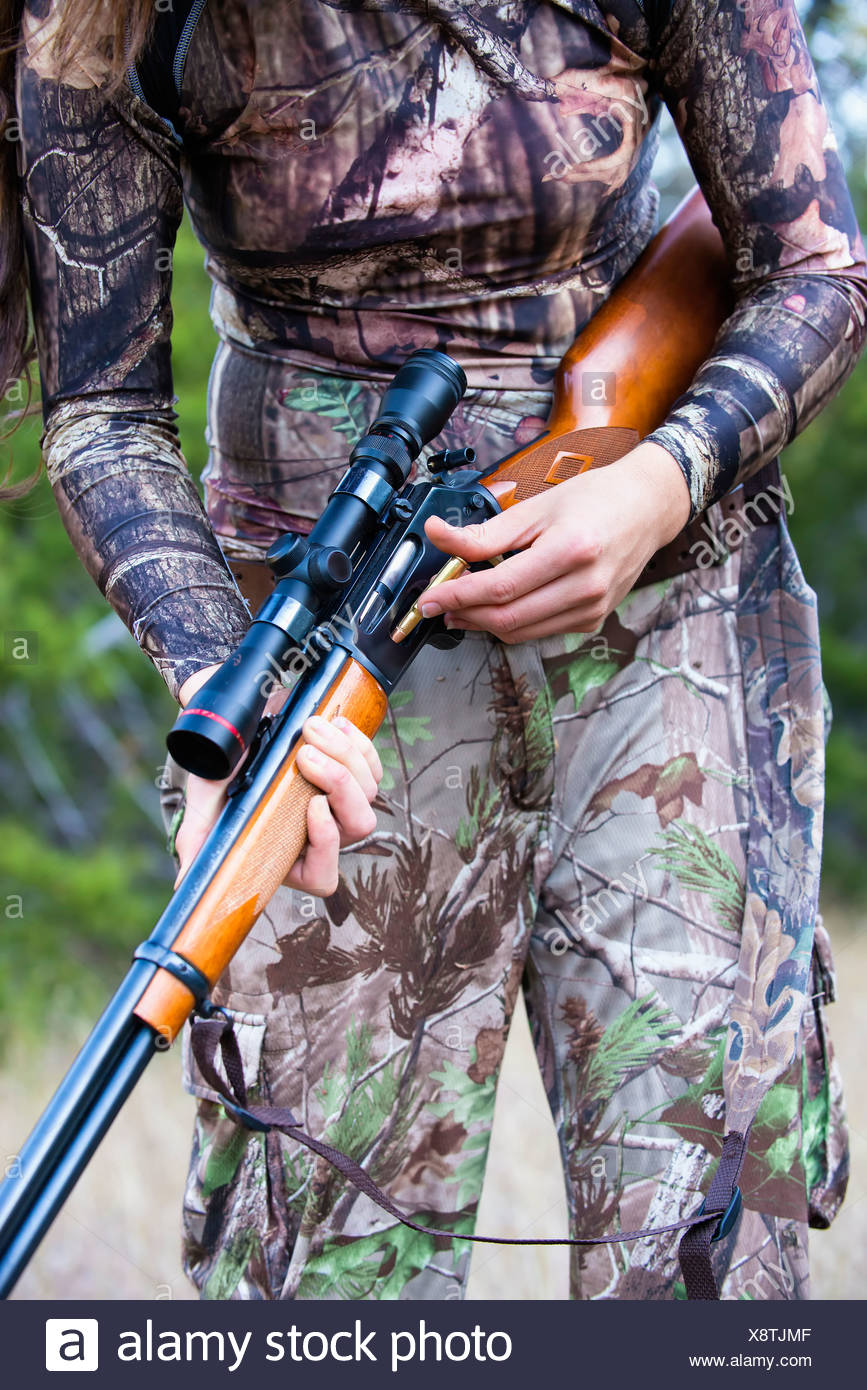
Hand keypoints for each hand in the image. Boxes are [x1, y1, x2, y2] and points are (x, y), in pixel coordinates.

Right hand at [174, 665, 382, 894]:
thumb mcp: (204, 808)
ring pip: (369, 791)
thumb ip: (198, 844)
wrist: (236, 734)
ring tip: (309, 728)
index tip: (312, 805)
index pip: (324, 875)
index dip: (327, 844)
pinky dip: (358, 743)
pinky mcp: (355, 773)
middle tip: (304, 753)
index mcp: (289, 857)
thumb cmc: (220, 778)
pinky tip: (333, 724)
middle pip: (359, 825)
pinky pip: (374, 766)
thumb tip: (186, 885)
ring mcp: (342, 804)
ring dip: (343, 755)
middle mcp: (322, 835)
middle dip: (338, 785)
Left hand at [418, 442, 690, 642]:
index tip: (429, 598)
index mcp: (571, 550)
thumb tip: (438, 536)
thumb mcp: (536, 508)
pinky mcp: (593, 620)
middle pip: (508, 617)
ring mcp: (592, 608)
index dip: (457, 595)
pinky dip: (511, 623)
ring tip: (461, 607)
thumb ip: (485, 532)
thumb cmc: (595, 500)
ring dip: (483, 623)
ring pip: (521, 631)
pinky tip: (497, 606)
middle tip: (439, 604)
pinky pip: (539, 631)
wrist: (646, 509)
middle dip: (465, 614)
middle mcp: (586, 586)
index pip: (500, 587)